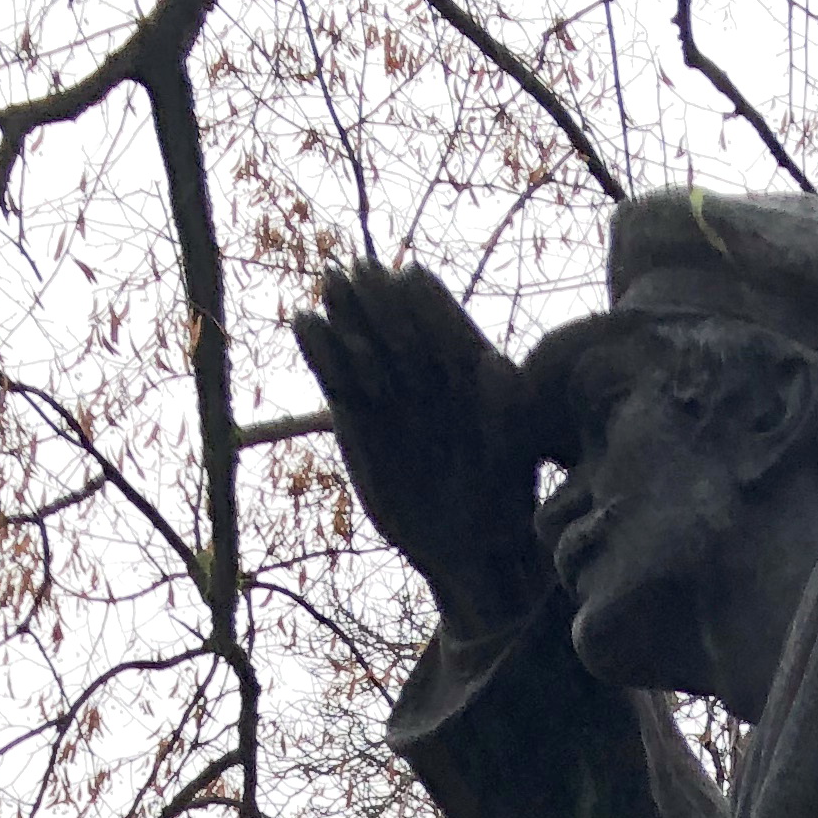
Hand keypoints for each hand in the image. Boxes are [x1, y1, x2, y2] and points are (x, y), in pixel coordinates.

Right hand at [291, 262, 544, 631]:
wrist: (470, 545)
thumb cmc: (503, 499)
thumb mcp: (512, 458)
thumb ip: (505, 411)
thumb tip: (497, 364)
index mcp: (467, 370)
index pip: (443, 321)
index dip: (426, 300)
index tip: (409, 277)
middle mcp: (425, 374)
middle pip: (397, 322)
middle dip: (378, 297)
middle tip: (358, 272)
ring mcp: (388, 392)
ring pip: (362, 342)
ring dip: (345, 313)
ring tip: (330, 286)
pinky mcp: (355, 415)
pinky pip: (333, 376)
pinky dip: (320, 351)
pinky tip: (306, 323)